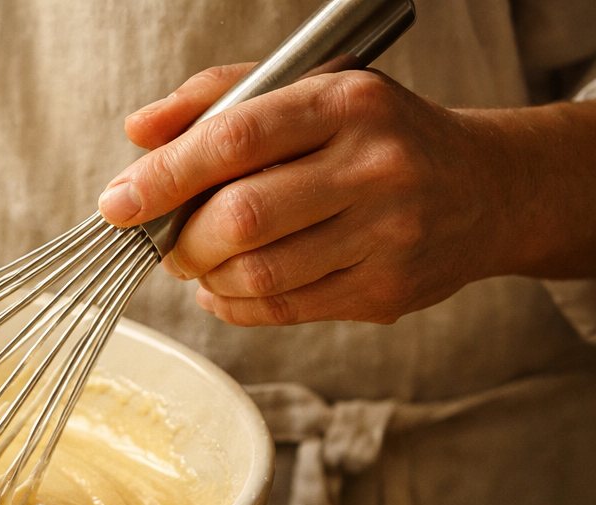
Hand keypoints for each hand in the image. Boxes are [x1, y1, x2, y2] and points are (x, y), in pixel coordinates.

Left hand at [97, 65, 516, 326]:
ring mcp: (386, 233)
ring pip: (260, 273)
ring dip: (207, 277)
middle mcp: (373, 165)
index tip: (119, 202)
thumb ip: (217, 101)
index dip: (165, 175)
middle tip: (167, 242)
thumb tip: (138, 132)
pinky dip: (234, 306)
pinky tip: (227, 288)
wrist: (488, 188)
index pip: (235, 138)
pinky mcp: (386, 290)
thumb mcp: (309, 90)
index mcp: (345, 102)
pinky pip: (283, 311)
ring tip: (202, 262)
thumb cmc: (377, 136)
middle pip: (242, 217)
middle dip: (183, 239)